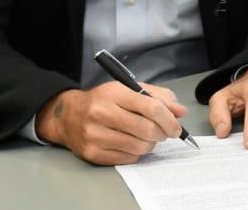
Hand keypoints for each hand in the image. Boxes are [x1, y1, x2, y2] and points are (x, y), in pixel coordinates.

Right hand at [36, 82, 187, 165]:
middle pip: (147, 130)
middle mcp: (102, 114)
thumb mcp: (128, 89)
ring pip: (139, 147)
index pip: (151, 107)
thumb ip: (157, 97)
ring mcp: (95, 135)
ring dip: (149, 144)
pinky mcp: (92, 154)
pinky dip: (136, 153)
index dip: (169, 120)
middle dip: (162, 134)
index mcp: (113, 93)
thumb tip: (180, 112)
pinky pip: (128, 159)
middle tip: (163, 133)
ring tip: (145, 137)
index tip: (176, 127)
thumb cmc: (103, 100)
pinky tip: (131, 144)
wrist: (68, 115)